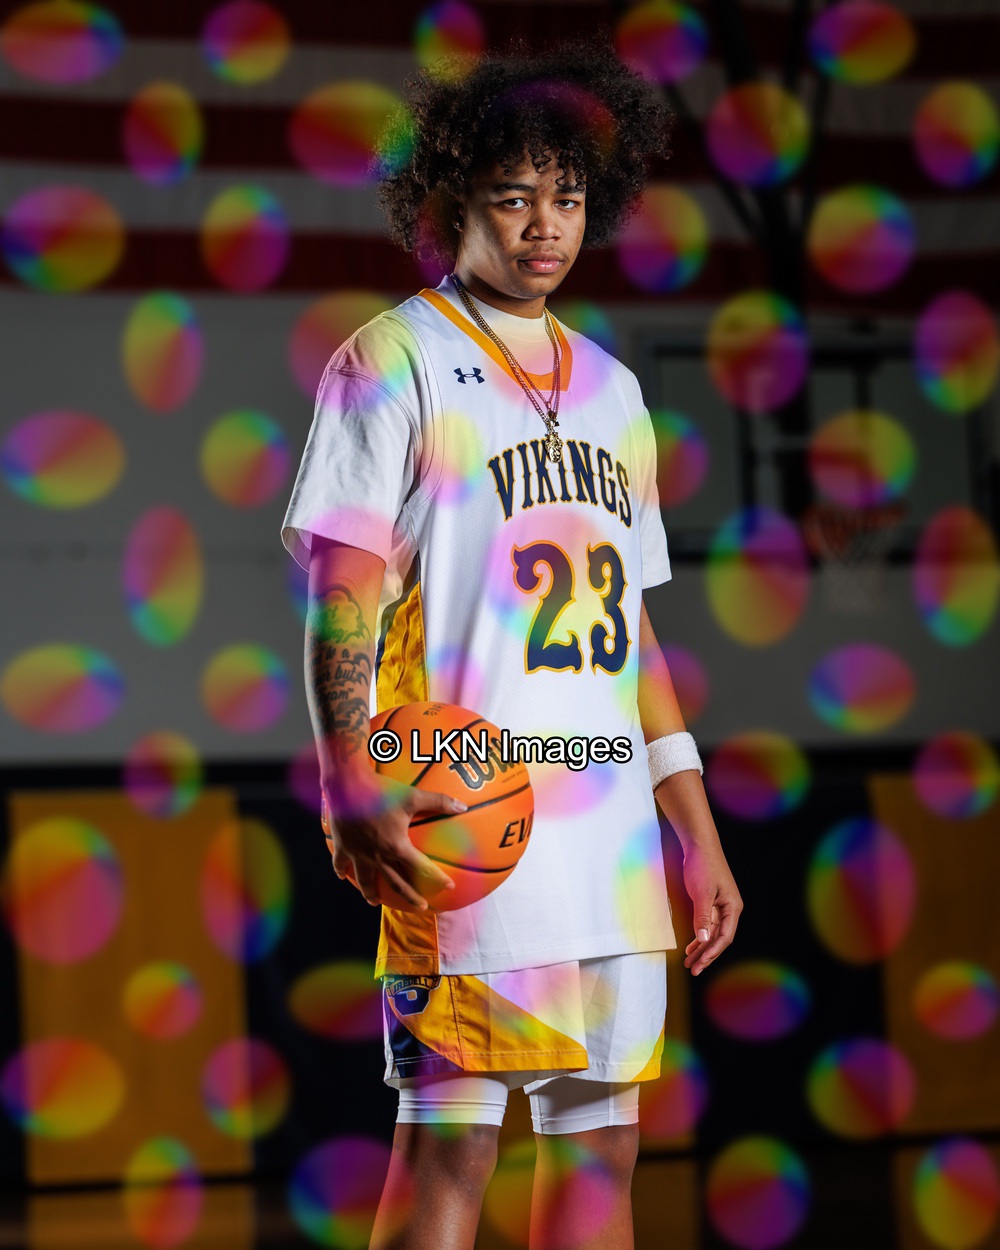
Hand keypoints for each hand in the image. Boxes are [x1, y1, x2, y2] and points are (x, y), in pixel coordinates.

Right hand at [320, 767, 461, 910]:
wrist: (347, 785)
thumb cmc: (382, 790)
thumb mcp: (413, 796)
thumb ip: (439, 802)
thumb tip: (463, 806)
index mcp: (396, 846)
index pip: (421, 868)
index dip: (437, 877)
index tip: (449, 886)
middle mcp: (377, 855)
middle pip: (396, 883)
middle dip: (410, 897)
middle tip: (421, 907)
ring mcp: (357, 853)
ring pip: (366, 880)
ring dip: (371, 893)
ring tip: (374, 902)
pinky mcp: (341, 846)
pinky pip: (340, 864)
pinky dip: (341, 871)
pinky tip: (343, 876)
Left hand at [681, 842, 742, 975]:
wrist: (699, 844)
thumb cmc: (703, 865)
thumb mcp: (702, 893)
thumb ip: (703, 917)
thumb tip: (704, 940)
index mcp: (733, 907)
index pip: (725, 937)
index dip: (712, 953)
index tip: (700, 965)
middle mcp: (730, 909)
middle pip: (719, 939)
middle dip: (706, 955)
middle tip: (692, 969)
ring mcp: (720, 906)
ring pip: (712, 933)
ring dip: (701, 948)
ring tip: (689, 962)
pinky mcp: (711, 902)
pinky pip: (707, 925)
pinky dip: (699, 936)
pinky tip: (692, 946)